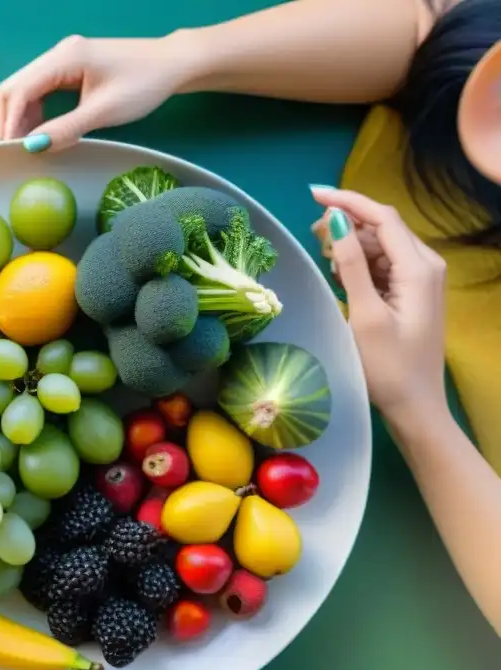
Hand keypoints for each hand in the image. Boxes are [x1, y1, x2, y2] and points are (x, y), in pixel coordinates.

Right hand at [0, 34, 195, 151]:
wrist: (172, 65)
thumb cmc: (143, 85)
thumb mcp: (104, 112)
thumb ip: (66, 129)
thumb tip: (32, 147)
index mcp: (64, 58)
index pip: (19, 90)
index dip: (9, 123)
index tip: (6, 151)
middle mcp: (58, 54)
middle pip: (13, 86)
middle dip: (6, 120)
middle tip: (8, 152)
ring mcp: (63, 59)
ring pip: (24, 89)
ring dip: (18, 117)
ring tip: (22, 147)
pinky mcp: (70, 68)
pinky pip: (40, 90)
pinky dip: (33, 112)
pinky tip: (39, 133)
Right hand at [310, 187, 448, 423]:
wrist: (414, 406)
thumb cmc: (388, 366)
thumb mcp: (365, 314)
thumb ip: (352, 264)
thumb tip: (335, 220)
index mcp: (419, 268)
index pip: (382, 217)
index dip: (347, 200)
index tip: (312, 194)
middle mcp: (426, 265)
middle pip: (382, 227)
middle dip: (346, 225)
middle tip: (311, 240)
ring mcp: (421, 279)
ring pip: (380, 244)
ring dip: (351, 245)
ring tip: (324, 261)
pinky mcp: (411, 292)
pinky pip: (382, 263)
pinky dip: (360, 263)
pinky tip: (341, 276)